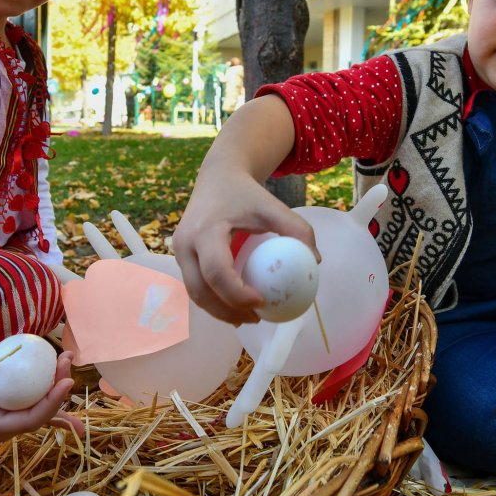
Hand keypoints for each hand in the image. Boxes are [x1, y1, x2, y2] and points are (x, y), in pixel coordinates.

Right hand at [0, 346, 82, 441]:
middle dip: (60, 391)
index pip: (29, 421)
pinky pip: (38, 405)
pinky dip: (53, 395)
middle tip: (65, 360)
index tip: (65, 381)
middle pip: (42, 415)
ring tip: (68, 360)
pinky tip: (67, 384)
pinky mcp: (14, 410)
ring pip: (43, 408)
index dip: (51, 404)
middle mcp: (5, 427)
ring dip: (59, 388)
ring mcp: (11, 420)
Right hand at [173, 171, 319, 324]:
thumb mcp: (273, 206)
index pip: (216, 271)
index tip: (262, 302)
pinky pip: (196, 286)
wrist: (217, 176)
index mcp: (205, 230)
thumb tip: (316, 261)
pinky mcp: (181, 257)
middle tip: (256, 318)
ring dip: (220, 310)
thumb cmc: (246, 193)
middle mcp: (184, 243)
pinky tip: (237, 305)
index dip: (236, 293)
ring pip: (195, 293)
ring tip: (249, 316)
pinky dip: (215, 300)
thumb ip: (297, 230)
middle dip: (227, 311)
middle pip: (200, 290)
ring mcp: (178, 251)